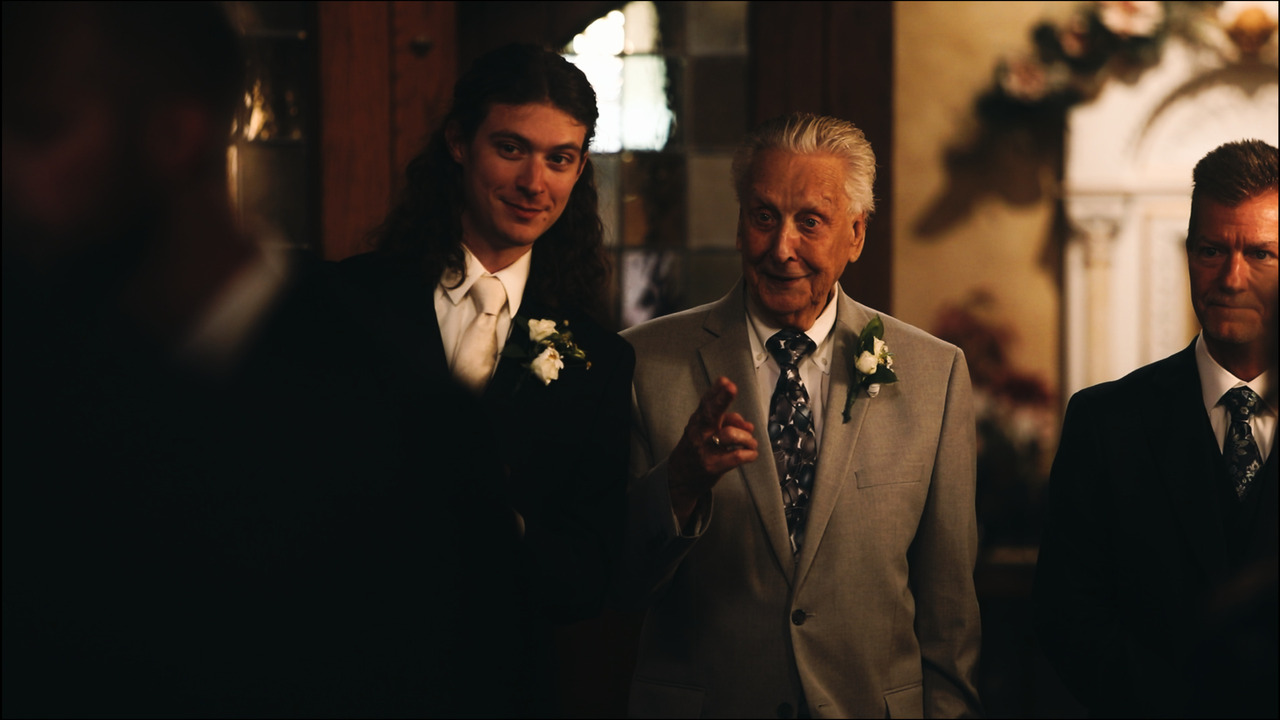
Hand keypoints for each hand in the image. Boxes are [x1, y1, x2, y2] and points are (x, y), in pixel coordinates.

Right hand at [667, 377, 758, 527]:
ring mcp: (705, 450)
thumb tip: (748, 425)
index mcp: (697, 422)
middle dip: (721, 399)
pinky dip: (750, 454)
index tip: (724, 381)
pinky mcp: (713, 466)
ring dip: (747, 437)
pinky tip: (751, 454)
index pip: (706, 403)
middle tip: (731, 388)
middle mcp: (699, 433)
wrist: (679, 478)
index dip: (716, 391)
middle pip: (710, 413)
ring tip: (750, 443)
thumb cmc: (696, 450)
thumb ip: (727, 423)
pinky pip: (737, 455)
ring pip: (729, 434)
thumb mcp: (705, 432)